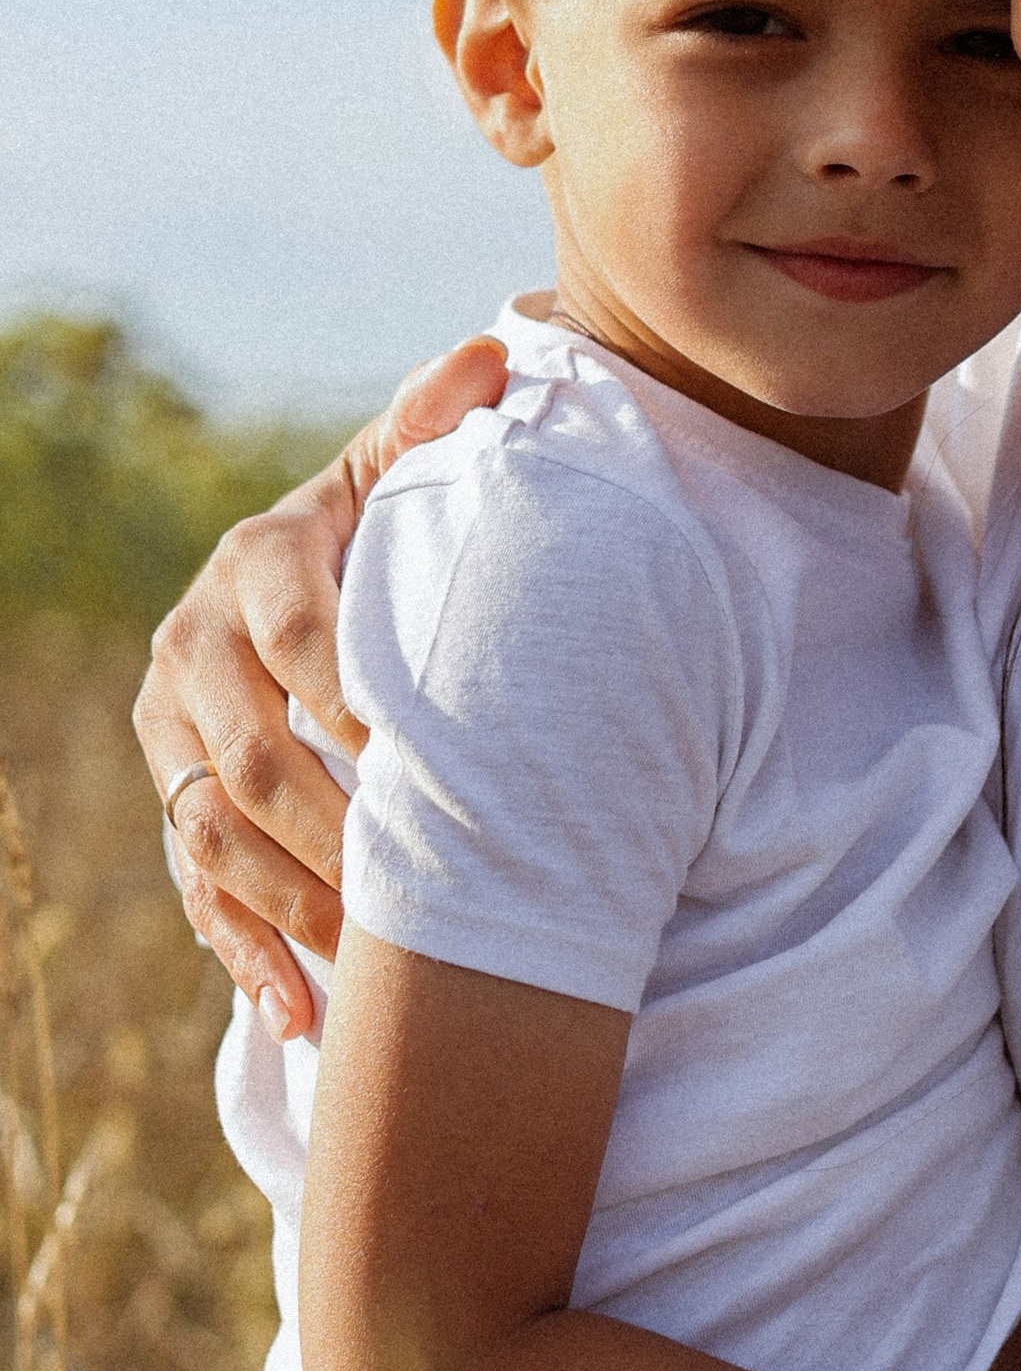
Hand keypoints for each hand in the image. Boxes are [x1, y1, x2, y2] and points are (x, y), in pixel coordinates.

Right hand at [134, 339, 509, 1034]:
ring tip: (373, 962)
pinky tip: (299, 1014)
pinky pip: (195, 892)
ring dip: (294, 905)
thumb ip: (440, 424)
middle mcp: (190, 647)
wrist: (328, 576)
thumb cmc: (397, 528)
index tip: (433, 753)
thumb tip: (497, 356)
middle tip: (418, 885)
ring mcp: (173, 735)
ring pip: (215, 836)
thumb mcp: (409, 472)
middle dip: (333, 827)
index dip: (362, 698)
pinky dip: (246, 956)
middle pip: (249, 757)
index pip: (298, 637)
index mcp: (253, 564)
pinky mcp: (175, 801)